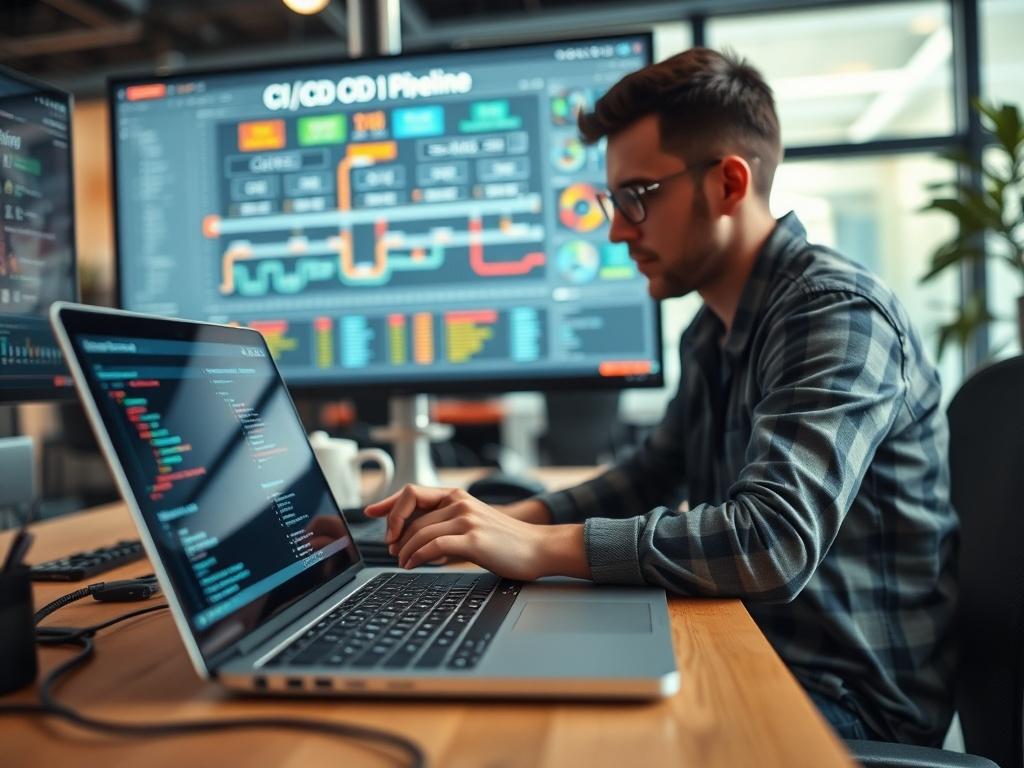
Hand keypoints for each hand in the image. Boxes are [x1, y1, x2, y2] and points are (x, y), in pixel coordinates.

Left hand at [364, 484, 585, 580]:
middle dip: (395, 536)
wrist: (539, 548)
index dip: (389, 503)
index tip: (371, 512)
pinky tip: (414, 564)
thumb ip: (445, 525)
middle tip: (391, 550)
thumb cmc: (505, 542)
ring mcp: (467, 520)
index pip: (412, 492)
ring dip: (404, 550)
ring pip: (419, 533)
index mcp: (457, 496)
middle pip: (411, 517)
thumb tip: (413, 538)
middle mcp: (460, 503)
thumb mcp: (472, 524)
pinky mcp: (473, 540)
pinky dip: (417, 557)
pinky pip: (432, 547)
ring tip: (402, 562)